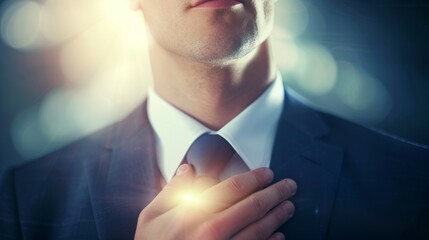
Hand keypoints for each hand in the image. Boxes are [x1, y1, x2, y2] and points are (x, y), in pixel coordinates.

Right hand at [134, 164, 296, 239]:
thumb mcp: (151, 218)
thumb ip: (171, 192)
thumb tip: (187, 170)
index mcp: (194, 214)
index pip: (233, 188)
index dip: (255, 178)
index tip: (267, 173)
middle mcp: (213, 232)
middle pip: (253, 206)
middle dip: (275, 193)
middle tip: (288, 186)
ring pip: (260, 230)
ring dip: (278, 216)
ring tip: (288, 207)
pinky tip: (279, 236)